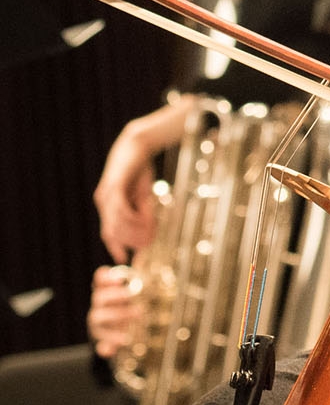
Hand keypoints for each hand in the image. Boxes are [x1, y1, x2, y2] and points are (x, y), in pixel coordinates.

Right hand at [87, 265, 145, 358]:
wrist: (126, 329)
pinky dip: (105, 347)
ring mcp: (99, 324)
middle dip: (116, 296)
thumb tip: (152, 261)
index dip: (106, 277)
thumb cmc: (135, 304)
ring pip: (98, 319)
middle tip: (132, 295)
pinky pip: (100, 345)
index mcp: (106, 290)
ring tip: (138, 315)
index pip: (99, 279)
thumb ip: (142, 278)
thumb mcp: (139, 289)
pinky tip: (110, 349)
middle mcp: (100, 305)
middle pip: (99, 297)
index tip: (120, 279)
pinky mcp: (103, 341)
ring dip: (117, 317)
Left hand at [92, 95, 192, 260]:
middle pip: (113, 233)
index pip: (109, 233)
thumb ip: (142, 213)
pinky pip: (119, 208)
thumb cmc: (139, 169)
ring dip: (134, 230)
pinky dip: (131, 217)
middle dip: (132, 241)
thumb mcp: (142, 195)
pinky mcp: (113, 185)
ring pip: (116, 223)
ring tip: (151, 229)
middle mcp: (104, 203)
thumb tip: (147, 231)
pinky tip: (144, 217)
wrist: (136, 144)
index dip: (116, 247)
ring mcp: (107, 195)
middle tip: (150, 241)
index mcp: (108, 207)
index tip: (127, 259)